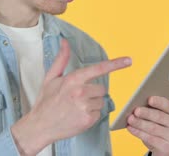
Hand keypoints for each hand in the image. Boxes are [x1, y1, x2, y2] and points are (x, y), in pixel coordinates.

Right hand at [11, 38, 130, 155]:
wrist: (40, 126)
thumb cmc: (45, 102)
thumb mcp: (51, 78)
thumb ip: (61, 59)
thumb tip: (64, 41)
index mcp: (73, 79)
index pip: (98, 68)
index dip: (115, 64)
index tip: (128, 60)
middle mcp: (80, 92)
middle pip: (101, 88)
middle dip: (93, 92)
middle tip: (76, 98)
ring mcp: (85, 106)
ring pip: (100, 101)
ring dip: (92, 104)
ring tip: (75, 108)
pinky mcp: (88, 120)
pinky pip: (98, 113)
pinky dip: (91, 115)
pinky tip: (77, 116)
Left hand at [126, 96, 168, 155]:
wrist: (165, 149)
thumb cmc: (159, 129)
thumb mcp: (158, 120)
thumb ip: (151, 111)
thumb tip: (137, 108)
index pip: (168, 105)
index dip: (159, 102)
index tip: (149, 99)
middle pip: (160, 117)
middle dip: (146, 113)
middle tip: (136, 110)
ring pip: (154, 128)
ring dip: (140, 123)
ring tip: (130, 119)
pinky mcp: (168, 148)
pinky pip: (150, 139)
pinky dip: (138, 132)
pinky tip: (130, 128)